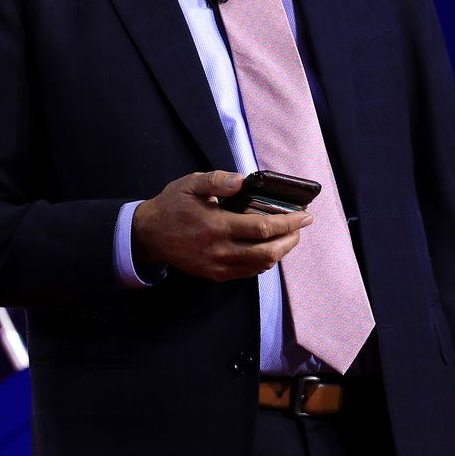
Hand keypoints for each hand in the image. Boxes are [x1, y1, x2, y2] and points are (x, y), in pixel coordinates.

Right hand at [131, 171, 310, 281]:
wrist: (149, 235)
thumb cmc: (172, 206)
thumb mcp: (189, 184)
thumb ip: (216, 181)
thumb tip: (241, 180)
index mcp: (217, 225)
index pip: (263, 227)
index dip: (288, 222)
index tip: (305, 216)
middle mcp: (220, 250)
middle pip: (268, 252)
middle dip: (291, 239)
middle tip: (300, 227)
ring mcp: (218, 265)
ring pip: (261, 265)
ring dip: (280, 252)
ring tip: (289, 237)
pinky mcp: (215, 274)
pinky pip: (248, 272)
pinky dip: (264, 262)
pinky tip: (269, 249)